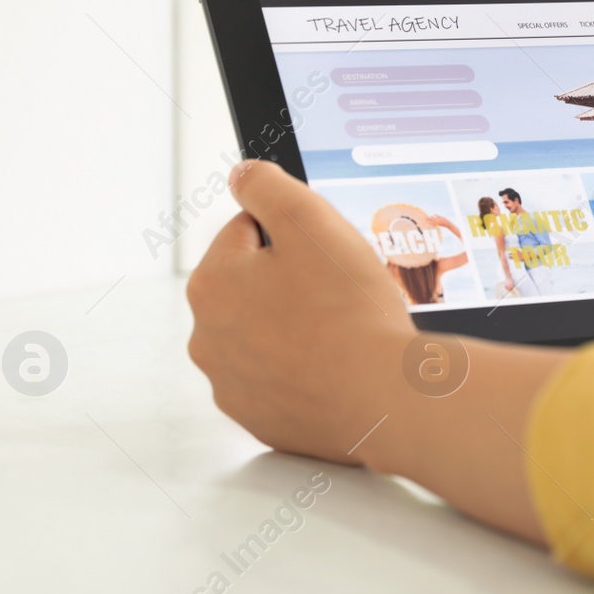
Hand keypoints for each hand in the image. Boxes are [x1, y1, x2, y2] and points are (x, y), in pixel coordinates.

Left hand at [185, 161, 568, 543]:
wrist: (385, 398)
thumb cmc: (351, 314)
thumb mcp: (311, 221)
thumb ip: (266, 185)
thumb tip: (242, 175)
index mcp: (211, 284)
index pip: (247, 231)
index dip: (296, 236)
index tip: (325, 256)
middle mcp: (208, 338)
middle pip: (253, 286)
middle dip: (292, 282)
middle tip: (339, 293)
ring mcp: (233, 384)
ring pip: (267, 334)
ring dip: (297, 326)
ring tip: (343, 332)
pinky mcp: (261, 418)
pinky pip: (281, 379)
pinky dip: (305, 371)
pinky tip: (338, 367)